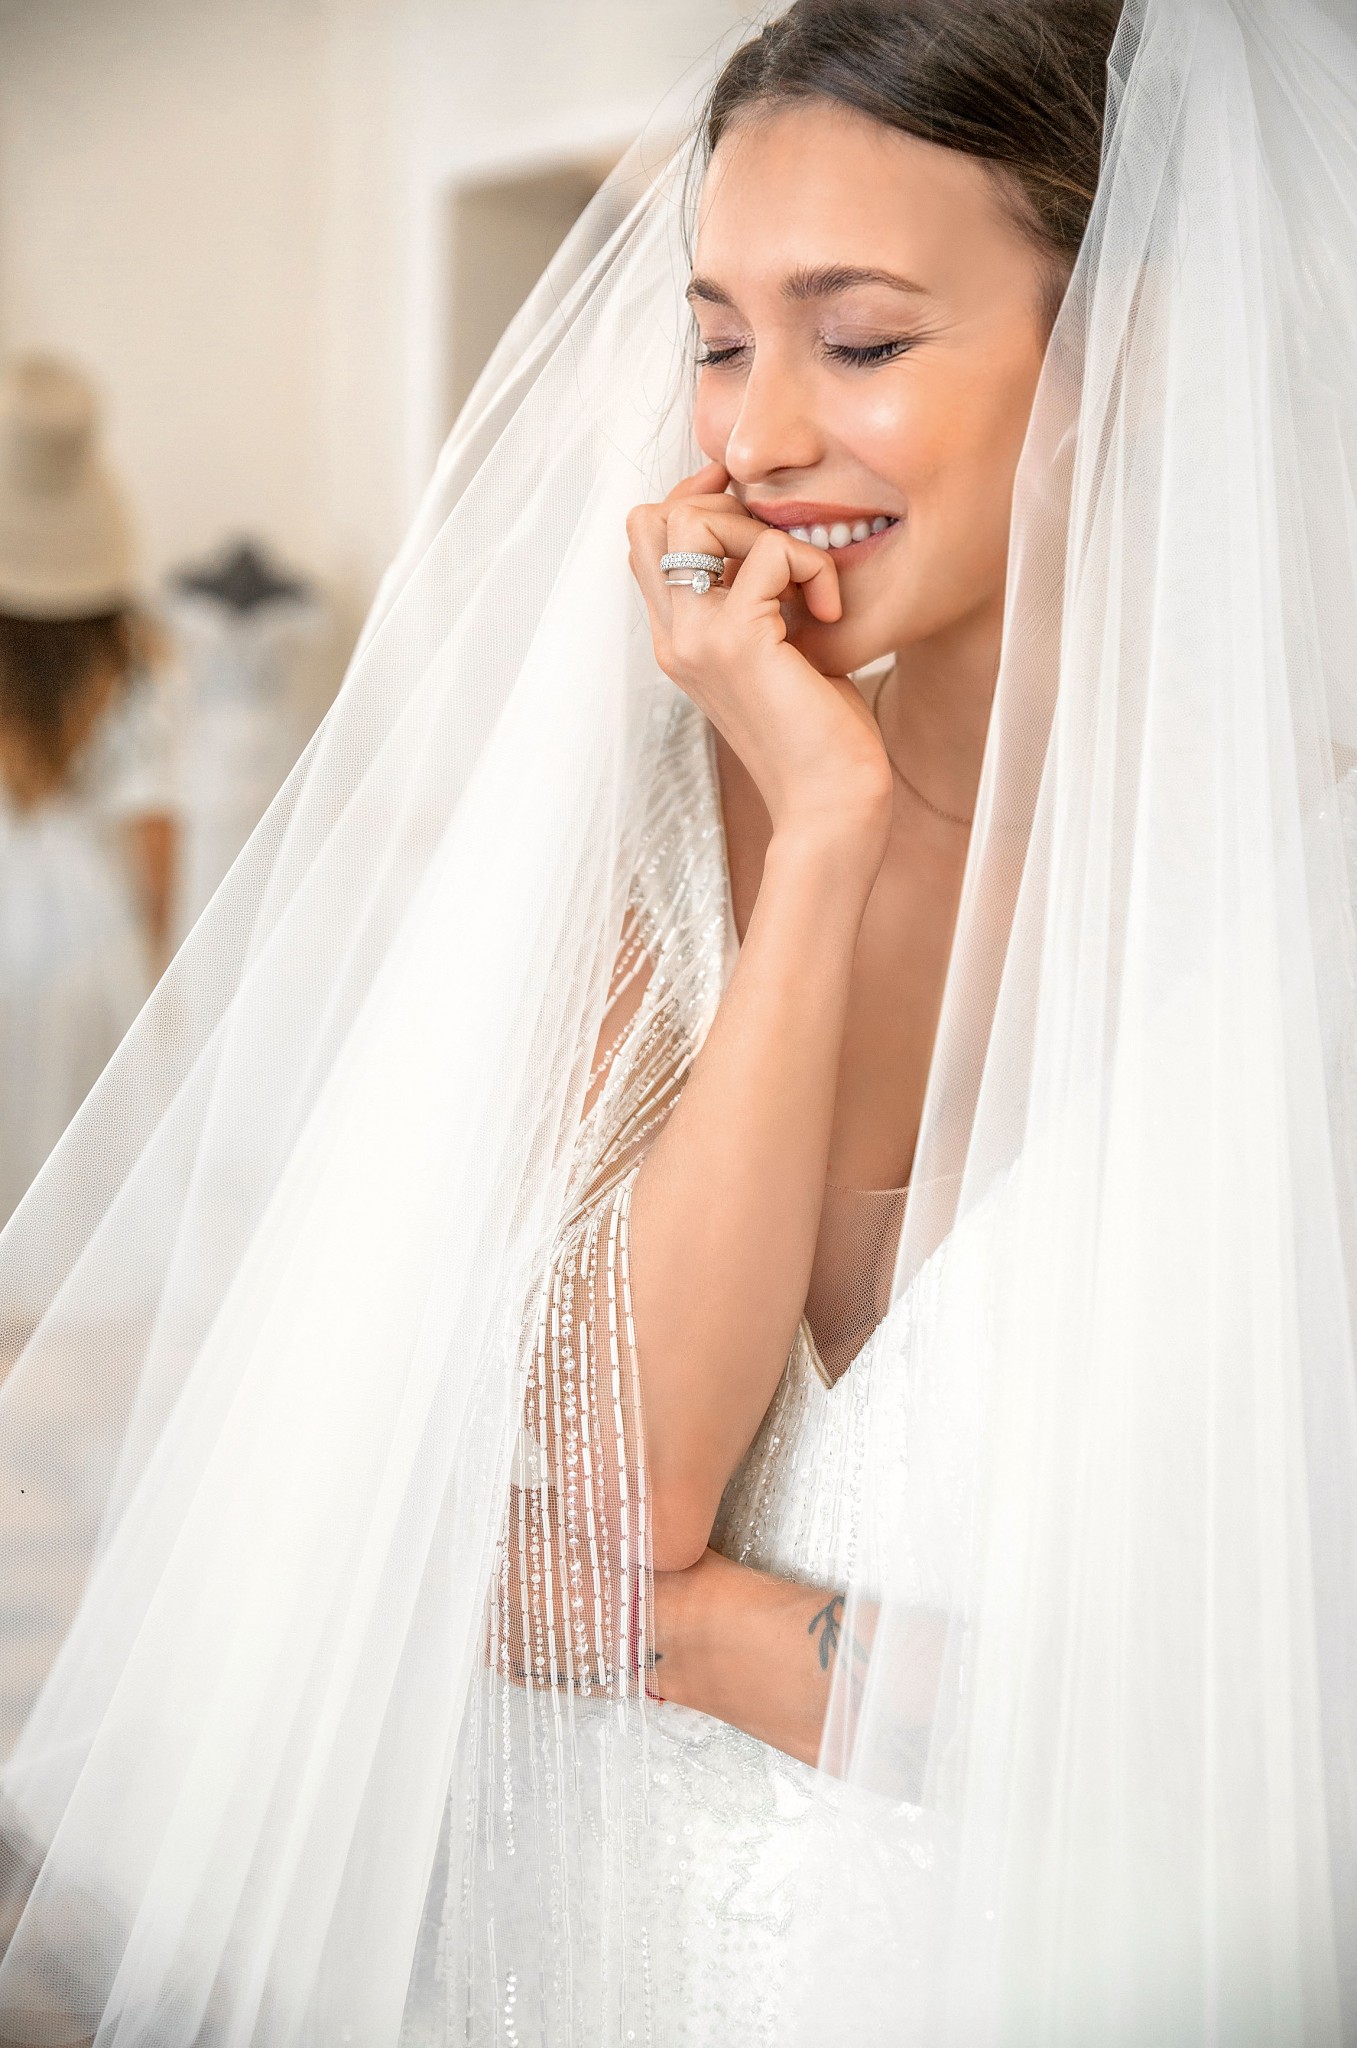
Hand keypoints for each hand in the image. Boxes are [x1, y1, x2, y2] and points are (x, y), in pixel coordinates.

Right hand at [628, 463, 891, 859]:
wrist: (829, 806)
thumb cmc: (818, 737)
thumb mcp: (778, 653)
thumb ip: (759, 601)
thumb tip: (774, 540)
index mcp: (676, 640)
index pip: (647, 538)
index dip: (695, 502)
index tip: (756, 512)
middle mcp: (673, 637)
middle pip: (651, 518)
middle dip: (722, 505)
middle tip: (781, 548)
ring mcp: (697, 640)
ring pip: (693, 518)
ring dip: (761, 528)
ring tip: (804, 582)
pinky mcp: (738, 644)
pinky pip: (770, 552)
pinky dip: (812, 566)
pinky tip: (829, 612)